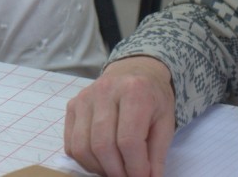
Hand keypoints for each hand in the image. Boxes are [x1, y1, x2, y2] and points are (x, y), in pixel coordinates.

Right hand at [64, 56, 176, 176]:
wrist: (132, 71)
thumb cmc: (152, 98)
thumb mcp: (166, 122)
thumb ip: (157, 153)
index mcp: (134, 92)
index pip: (128, 140)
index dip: (135, 167)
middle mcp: (104, 91)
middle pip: (102, 145)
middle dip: (116, 172)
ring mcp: (84, 98)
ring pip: (82, 147)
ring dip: (99, 168)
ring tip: (115, 171)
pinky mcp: (72, 106)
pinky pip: (71, 144)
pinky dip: (84, 161)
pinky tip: (100, 161)